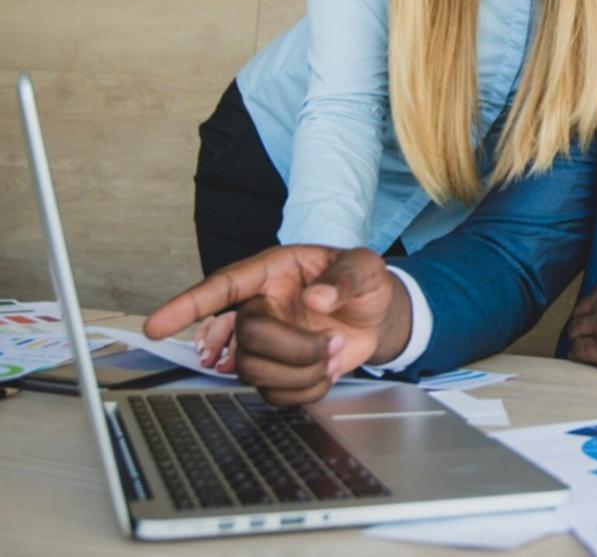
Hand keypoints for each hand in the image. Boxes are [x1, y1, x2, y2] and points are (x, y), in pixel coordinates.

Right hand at [145, 246, 411, 405]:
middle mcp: (260, 306)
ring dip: (300, 371)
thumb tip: (318, 297)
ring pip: (254, 371)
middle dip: (293, 349)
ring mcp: (265, 341)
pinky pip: (273, 394)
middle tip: (330, 342)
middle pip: (247, 338)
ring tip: (331, 354)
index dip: (187, 306)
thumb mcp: (365, 266)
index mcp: (272, 273)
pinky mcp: (276, 369)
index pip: (222, 287)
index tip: (156, 325)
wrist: (376, 314)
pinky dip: (305, 390)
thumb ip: (346, 277)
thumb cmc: (362, 283)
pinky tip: (322, 373)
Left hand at [566, 269, 596, 381]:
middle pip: (581, 312)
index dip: (595, 308)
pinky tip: (582, 358)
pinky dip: (578, 355)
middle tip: (585, 332)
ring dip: (578, 339)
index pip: (596, 293)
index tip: (595, 316)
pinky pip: (579, 352)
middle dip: (582, 322)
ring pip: (575, 332)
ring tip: (581, 346)